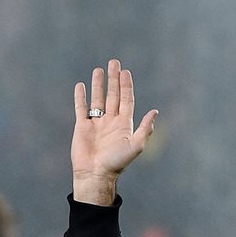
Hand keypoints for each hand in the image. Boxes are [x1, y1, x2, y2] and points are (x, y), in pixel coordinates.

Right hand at [72, 58, 157, 205]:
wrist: (96, 174)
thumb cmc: (117, 163)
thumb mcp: (135, 146)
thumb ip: (145, 129)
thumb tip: (155, 112)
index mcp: (124, 124)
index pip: (126, 99)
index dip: (126, 85)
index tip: (126, 72)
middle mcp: (111, 121)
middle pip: (113, 95)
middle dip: (114, 79)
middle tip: (114, 62)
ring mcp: (97, 123)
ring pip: (98, 99)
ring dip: (99, 84)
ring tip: (98, 70)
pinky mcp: (82, 127)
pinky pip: (81, 108)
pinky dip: (80, 97)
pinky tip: (81, 85)